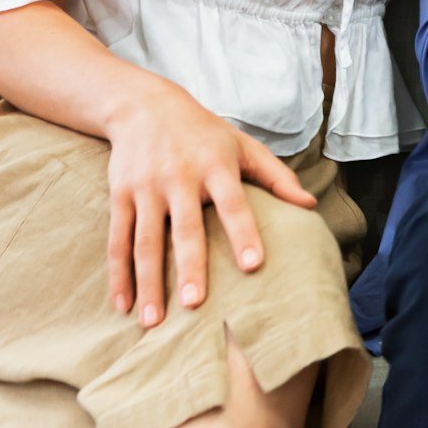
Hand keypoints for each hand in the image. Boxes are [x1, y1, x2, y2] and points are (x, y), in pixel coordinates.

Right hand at [103, 88, 316, 326]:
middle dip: (189, 266)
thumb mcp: (244, 146)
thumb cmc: (205, 132)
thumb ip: (277, 177)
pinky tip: (123, 305)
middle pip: (185, 228)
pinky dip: (118, 275)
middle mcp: (179, 177)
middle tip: (195, 304)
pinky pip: (117, 240)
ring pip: (146, 241)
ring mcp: (146, 188)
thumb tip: (310, 206)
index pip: (234, 203)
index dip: (244, 234)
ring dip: (148, 282)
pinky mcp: (120, 195)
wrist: (144, 106)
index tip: (254, 266)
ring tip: (152, 321)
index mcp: (216, 166)